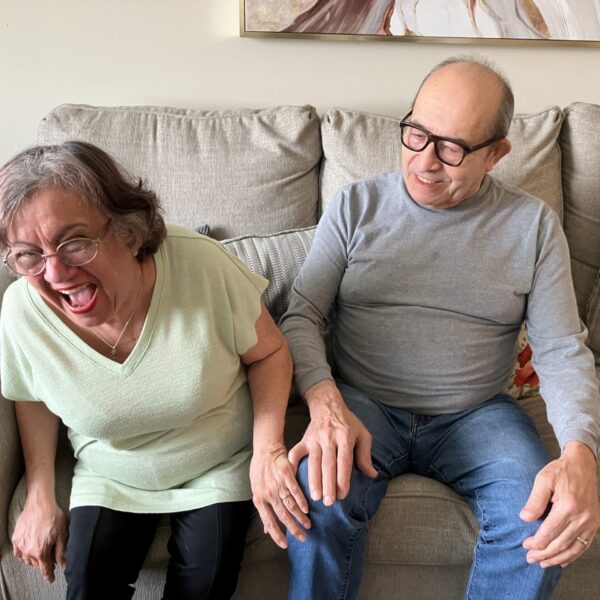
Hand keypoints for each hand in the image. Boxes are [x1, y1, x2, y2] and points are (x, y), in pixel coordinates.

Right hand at [12, 498, 67, 582]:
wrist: (39, 503)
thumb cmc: (53, 516)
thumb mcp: (62, 534)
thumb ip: (61, 552)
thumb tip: (63, 565)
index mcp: (40, 551)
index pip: (44, 569)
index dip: (49, 575)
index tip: (51, 579)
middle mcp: (28, 551)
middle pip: (36, 564)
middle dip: (44, 565)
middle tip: (50, 562)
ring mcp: (20, 545)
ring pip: (27, 560)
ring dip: (34, 560)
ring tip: (42, 554)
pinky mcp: (16, 539)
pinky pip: (19, 553)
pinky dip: (24, 555)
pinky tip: (30, 551)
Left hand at [250, 441, 310, 548]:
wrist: (265, 449)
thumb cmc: (260, 470)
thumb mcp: (257, 490)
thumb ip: (264, 509)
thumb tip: (266, 530)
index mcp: (259, 499)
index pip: (268, 522)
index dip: (277, 535)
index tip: (286, 545)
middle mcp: (268, 494)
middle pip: (282, 516)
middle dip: (293, 529)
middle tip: (303, 538)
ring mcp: (277, 484)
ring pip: (290, 505)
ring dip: (300, 517)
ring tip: (308, 524)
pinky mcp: (286, 474)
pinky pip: (295, 490)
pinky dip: (301, 501)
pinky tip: (307, 508)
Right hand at [288, 380, 377, 506]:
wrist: (328, 404)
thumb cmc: (348, 423)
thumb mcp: (362, 434)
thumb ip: (366, 455)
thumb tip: (373, 475)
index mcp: (345, 436)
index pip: (344, 461)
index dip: (343, 479)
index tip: (343, 495)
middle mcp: (329, 437)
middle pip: (328, 464)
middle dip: (328, 485)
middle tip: (328, 502)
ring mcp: (314, 438)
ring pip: (313, 462)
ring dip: (313, 480)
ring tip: (315, 497)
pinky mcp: (304, 439)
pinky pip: (296, 453)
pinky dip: (293, 466)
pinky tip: (292, 480)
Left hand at [520, 441, 599, 566]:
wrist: (582, 465)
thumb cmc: (560, 471)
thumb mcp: (543, 479)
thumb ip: (535, 500)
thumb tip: (524, 518)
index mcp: (568, 506)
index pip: (550, 531)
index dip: (537, 542)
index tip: (525, 546)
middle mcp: (582, 517)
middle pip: (561, 543)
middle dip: (544, 553)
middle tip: (530, 559)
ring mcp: (591, 522)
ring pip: (573, 548)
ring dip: (558, 558)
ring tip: (543, 563)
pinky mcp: (595, 524)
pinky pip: (584, 545)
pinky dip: (573, 555)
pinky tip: (563, 561)